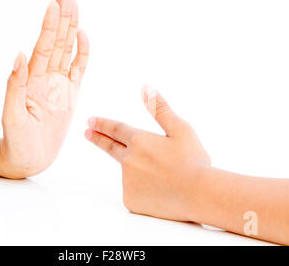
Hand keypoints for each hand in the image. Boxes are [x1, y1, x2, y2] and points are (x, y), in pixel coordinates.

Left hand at [0, 0, 89, 178]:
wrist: (27, 159)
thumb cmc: (16, 141)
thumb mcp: (12, 116)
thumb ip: (15, 86)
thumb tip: (19, 56)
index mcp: (31, 80)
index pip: (42, 48)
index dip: (48, 26)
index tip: (53, 4)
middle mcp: (45, 77)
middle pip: (56, 42)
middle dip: (61, 17)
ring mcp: (59, 84)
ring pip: (67, 50)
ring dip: (71, 28)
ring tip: (73, 4)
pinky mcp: (70, 94)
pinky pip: (79, 70)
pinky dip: (82, 53)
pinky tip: (83, 36)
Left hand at [85, 86, 209, 220]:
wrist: (200, 195)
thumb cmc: (193, 161)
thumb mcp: (180, 129)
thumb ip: (159, 109)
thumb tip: (145, 87)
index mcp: (139, 141)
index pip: (116, 129)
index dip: (102, 124)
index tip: (90, 121)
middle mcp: (129, 160)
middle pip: (110, 146)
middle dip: (98, 138)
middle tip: (87, 132)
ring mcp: (128, 182)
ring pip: (129, 173)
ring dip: (139, 171)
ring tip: (165, 176)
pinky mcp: (131, 201)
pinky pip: (134, 192)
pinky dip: (144, 190)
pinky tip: (161, 191)